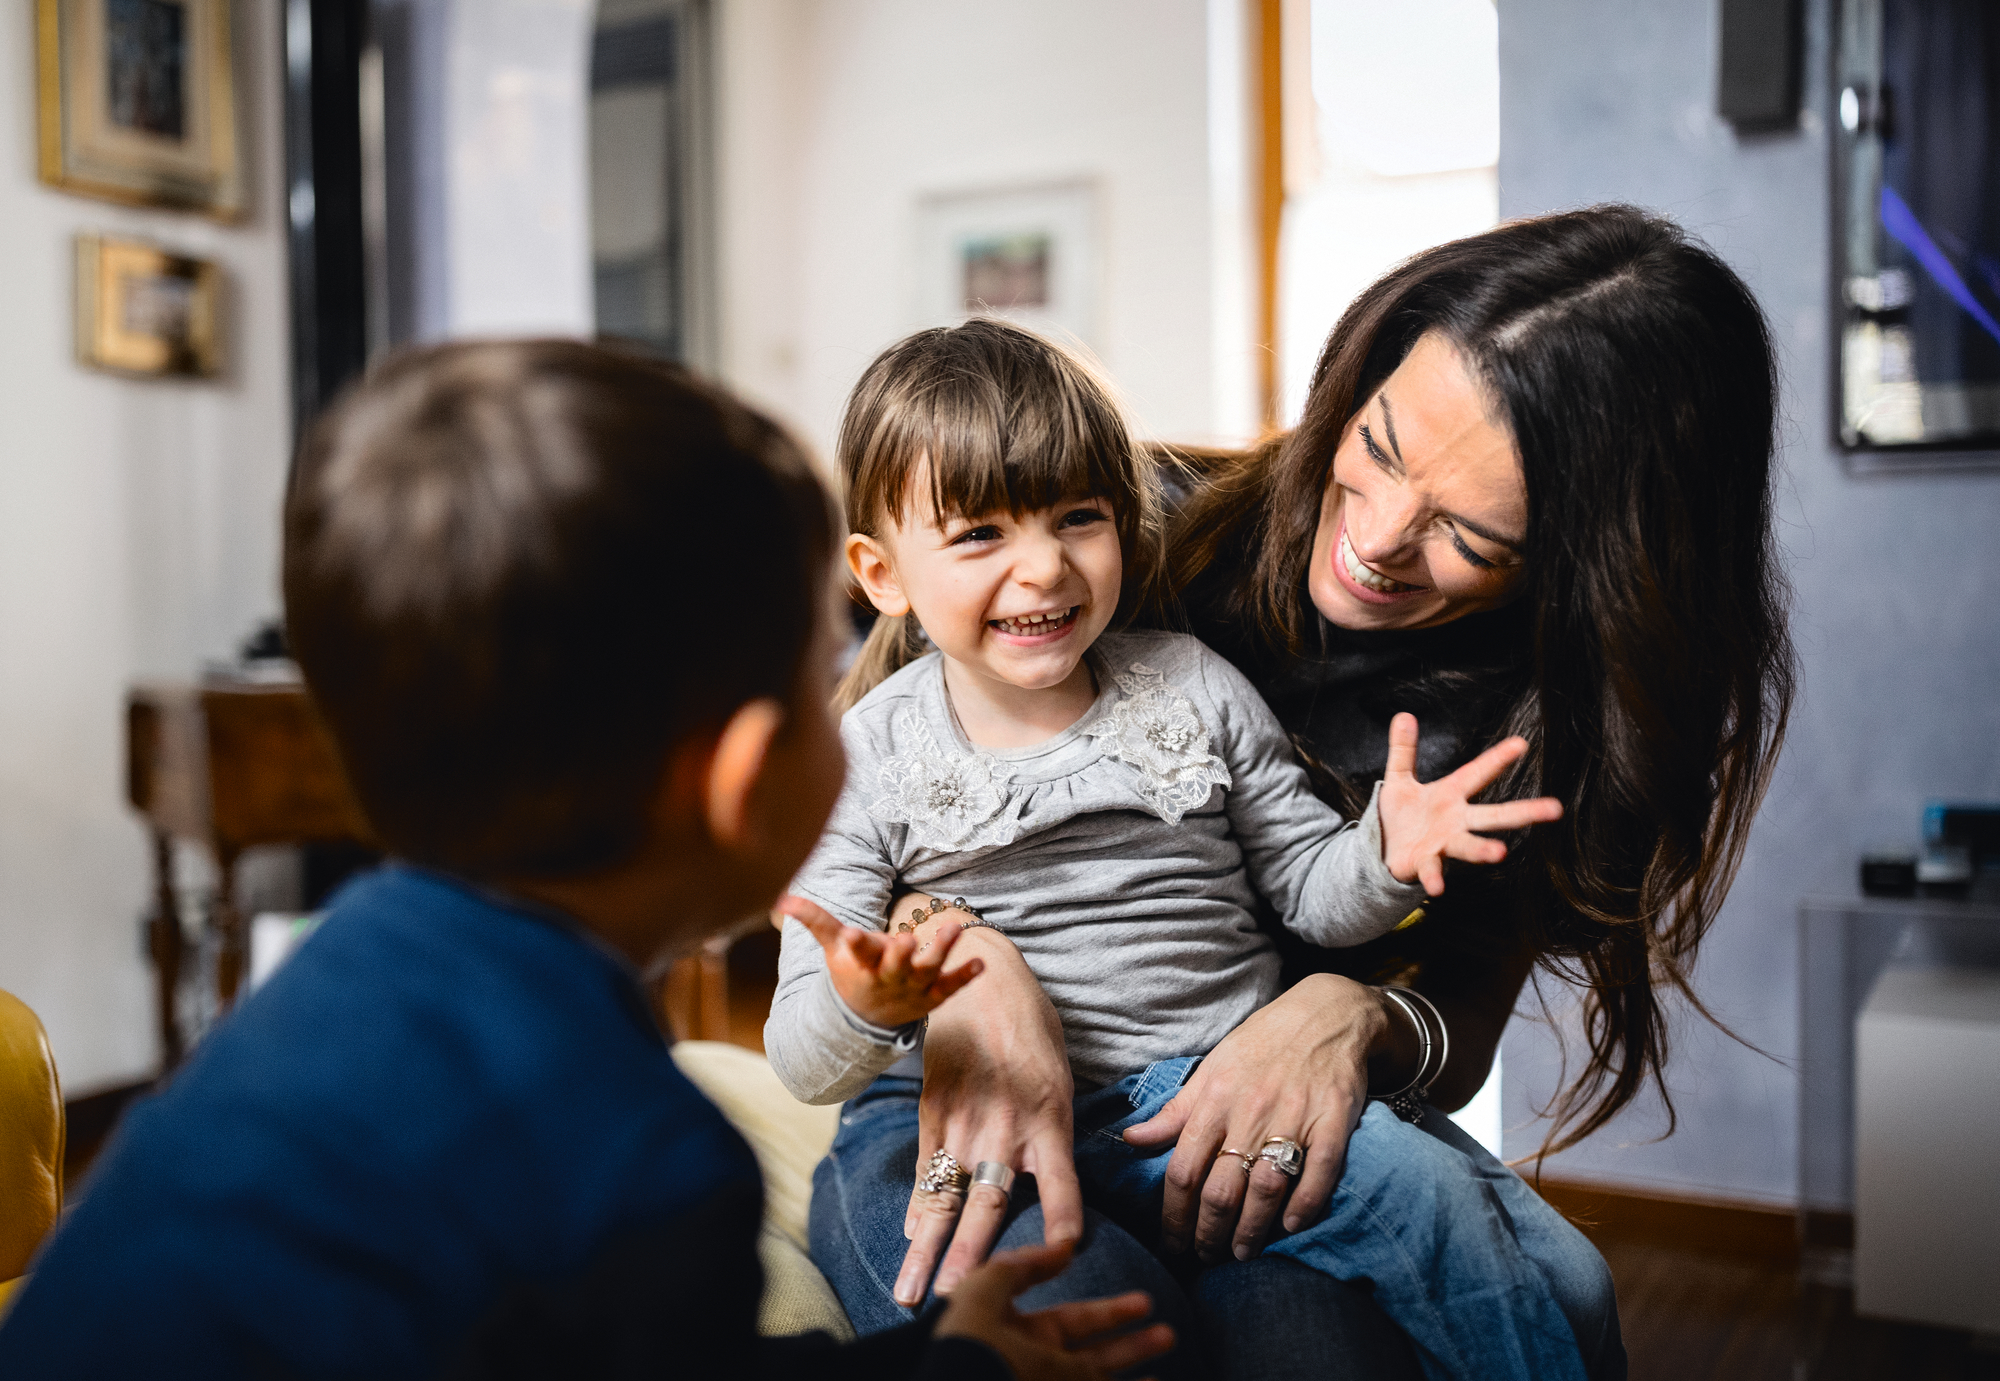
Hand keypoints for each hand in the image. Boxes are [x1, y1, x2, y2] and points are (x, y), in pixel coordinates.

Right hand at [777, 895, 983, 1027]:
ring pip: (930, 970)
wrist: (868, 1020)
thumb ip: (814, 920)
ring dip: (943, 951)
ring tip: (955, 928)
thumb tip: (780, 898)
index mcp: (863, 964)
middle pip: (897, 963)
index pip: (856, 951)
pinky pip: (951, 985)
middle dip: (901, 954)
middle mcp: (889, 976)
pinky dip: (965, 976)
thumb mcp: (832, 949)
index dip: (853, 943)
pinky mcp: (933, 994)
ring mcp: (914, 987)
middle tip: (907, 939)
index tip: (850, 933)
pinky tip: (981, 964)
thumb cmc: (851, 973)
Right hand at [893, 924, 1081, 1305]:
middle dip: (972, 1258)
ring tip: (913, 1290)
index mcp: (1050, 1118)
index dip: (1063, 1224)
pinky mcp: (933, 1108)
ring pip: (944, 1195)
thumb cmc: (1032, 1031)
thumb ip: (1052, 1134)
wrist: (983, 975)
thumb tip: (1049, 1183)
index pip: (1062, 1185)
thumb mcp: (1059, 1080)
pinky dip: (917, 1203)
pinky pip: (924, 1166)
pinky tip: (911, 1235)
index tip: (1064, 1259)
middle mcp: (1006, 1126)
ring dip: (927, 1247)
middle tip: (960, 1300)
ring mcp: (964, 1119)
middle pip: (989, 1203)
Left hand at [935, 1243, 1173, 1380]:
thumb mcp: (983, 1290)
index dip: (1106, 1311)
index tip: (1142, 1301)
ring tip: (1171, 1347)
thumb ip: (1022, 1265)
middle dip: (1131, 1342)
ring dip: (1136, 1360)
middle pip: (1096, 1353)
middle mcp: (1040, 1363)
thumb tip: (1065, 1248)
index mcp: (1020, 1336)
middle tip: (1167, 1332)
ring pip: (1103, 1375)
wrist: (963, 1380)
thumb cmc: (967, 1345)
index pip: (1070, 1320)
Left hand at [1122, 974, 1397, 1262]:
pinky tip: (1291, 1226)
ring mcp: (1294, 1117)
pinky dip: (1305, 1203)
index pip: (1183, 1169)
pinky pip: (1320, 1171)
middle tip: (1205, 1256)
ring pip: (1266, 1187)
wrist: (1325, 1013)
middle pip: (1222, 1188)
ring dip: (1251, 1229)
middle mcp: (1250, 1111)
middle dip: (1208, 1233)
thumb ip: (1175, 1112)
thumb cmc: (1261, 1045)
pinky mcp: (1334, 1119)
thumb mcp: (1211, 1070)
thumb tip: (1130, 1140)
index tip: (1171, 1241)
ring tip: (1241, 1251)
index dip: (1173, 1214)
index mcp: (1214, 1099)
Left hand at [1379, 713, 1563, 895]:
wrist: (1385, 851)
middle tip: (1555, 809)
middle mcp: (1455, 820)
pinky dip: (1434, 877)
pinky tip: (1437, 888)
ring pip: (1469, 846)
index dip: (1498, 758)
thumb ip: (1404, 750)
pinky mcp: (1425, 863)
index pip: (1478, 773)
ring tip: (1499, 853)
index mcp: (1450, 795)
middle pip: (1493, 815)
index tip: (1521, 743)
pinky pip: (1432, 871)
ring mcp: (1443, 844)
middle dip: (1524, 811)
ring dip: (1483, 849)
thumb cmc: (1401, 816)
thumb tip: (1402, 715)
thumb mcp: (1399, 779)